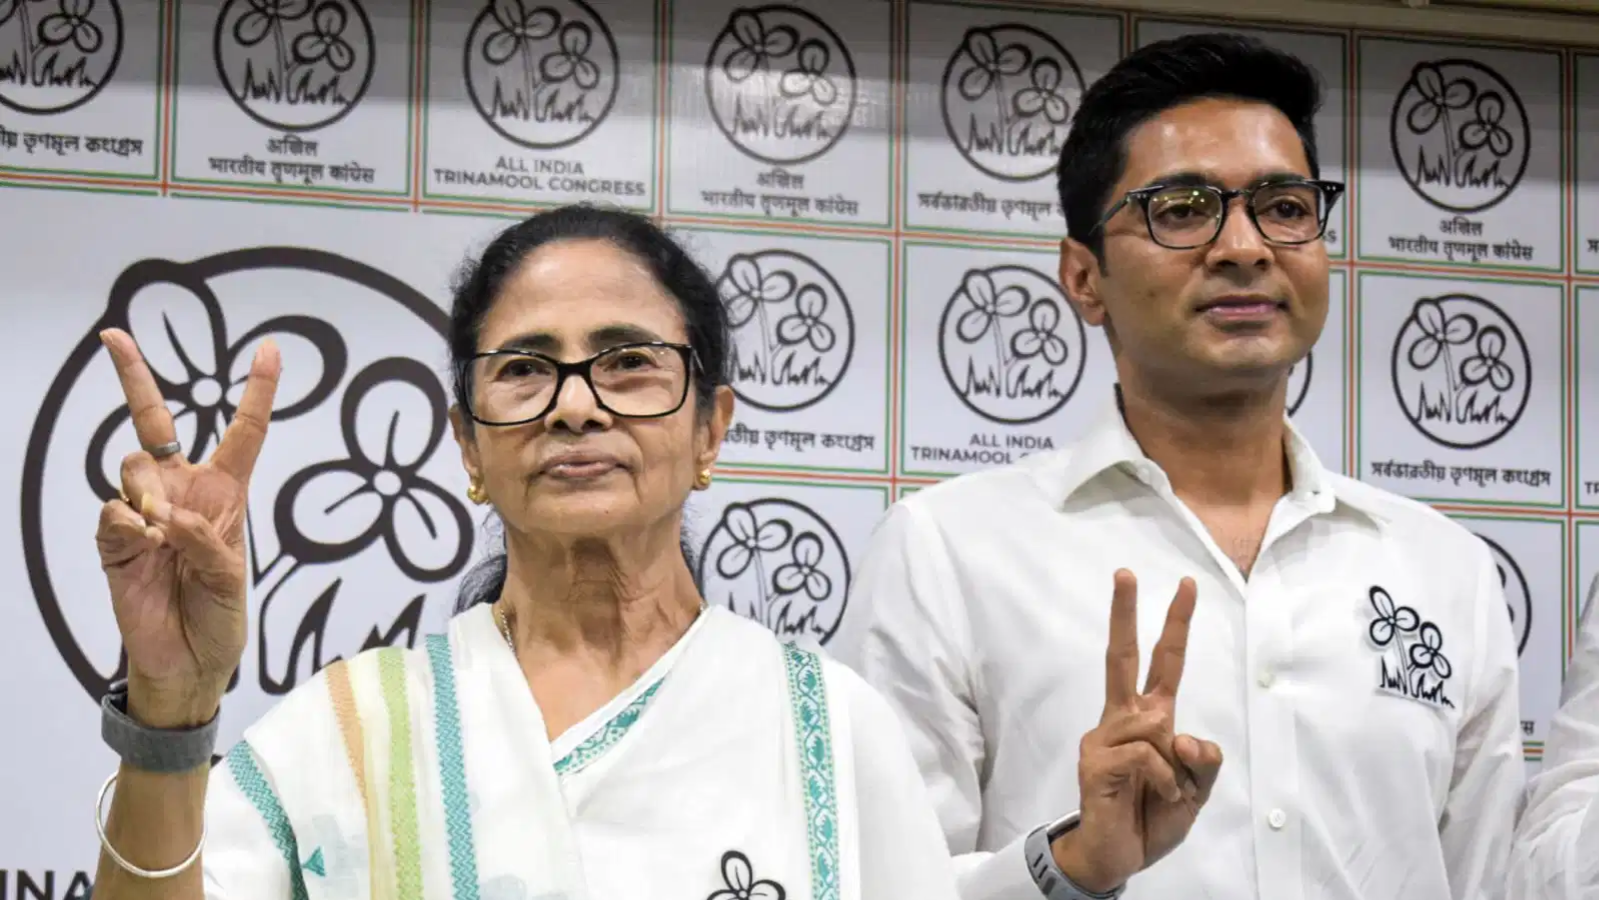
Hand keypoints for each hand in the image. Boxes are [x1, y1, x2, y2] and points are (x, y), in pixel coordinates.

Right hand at [94, 328, 279, 729]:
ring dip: (147, 490)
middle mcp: (181, 493)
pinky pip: (111, 512)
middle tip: (112, 336)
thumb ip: (207, 544)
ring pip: (132, 465)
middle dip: (133, 375)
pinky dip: (125, 525)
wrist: (187, 663)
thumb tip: (168, 517)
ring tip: (161, 533)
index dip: (257, 391)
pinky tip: (140, 546)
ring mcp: (143, 513)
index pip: (243, 432)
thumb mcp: (232, 581)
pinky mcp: (115, 541)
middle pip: (153, 422)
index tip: (269, 347)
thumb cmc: (219, 618)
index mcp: (224, 494)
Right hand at [1051, 569, 1223, 892]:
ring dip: (1175, 771)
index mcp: (1149, 719)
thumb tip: (1183, 736)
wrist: (1115, 856)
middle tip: (1124, 571)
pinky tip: (1151, 799)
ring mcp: (1104, 737)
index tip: (1185, 585)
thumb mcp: (1196, 791)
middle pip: (1121, 656)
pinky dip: (1164, 784)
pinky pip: (1148, 758)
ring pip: (1156, 728)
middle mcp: (1123, 719)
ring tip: (1161, 796)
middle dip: (1123, 612)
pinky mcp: (1095, 760)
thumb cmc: (1151, 817)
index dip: (1175, 625)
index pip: (1163, 663)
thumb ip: (1203, 761)